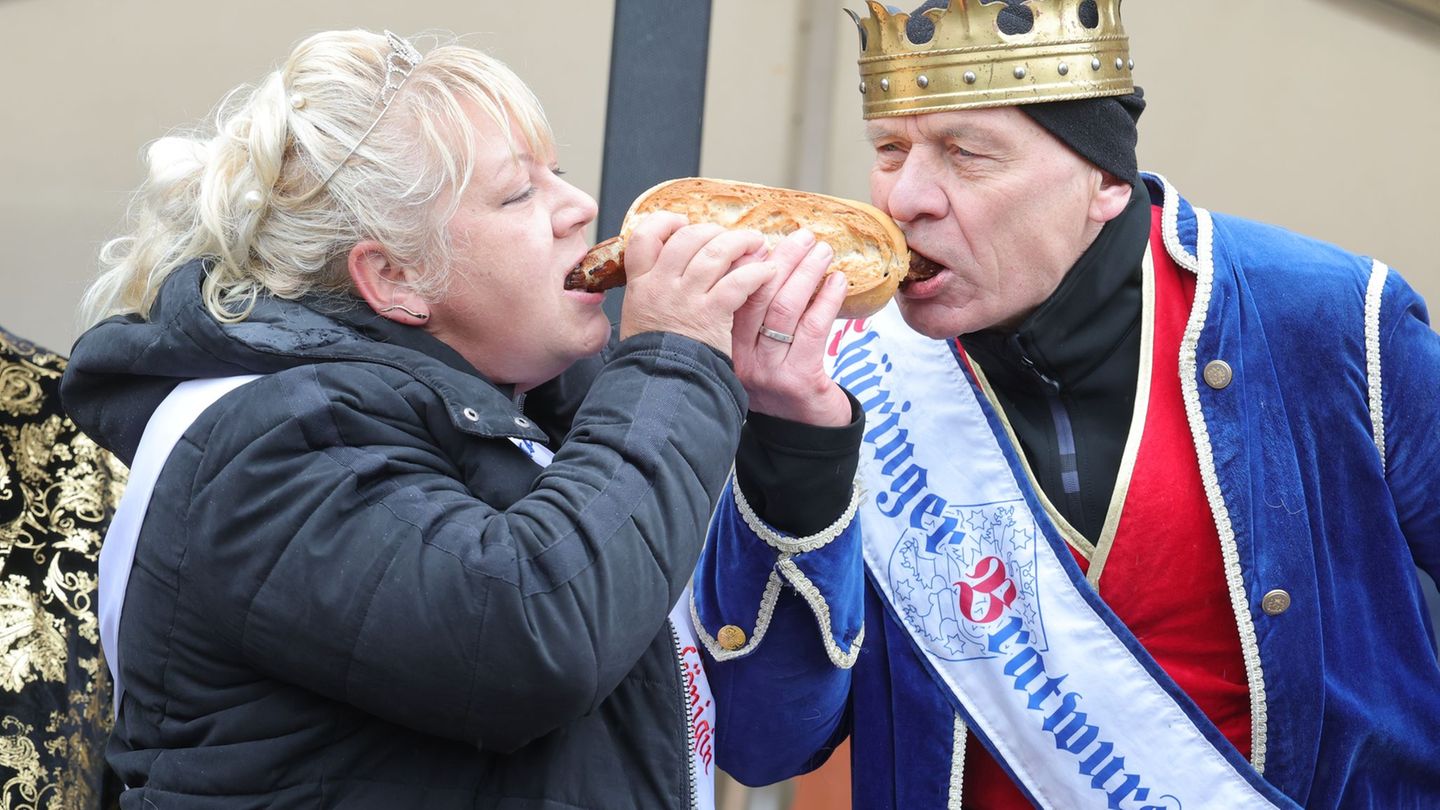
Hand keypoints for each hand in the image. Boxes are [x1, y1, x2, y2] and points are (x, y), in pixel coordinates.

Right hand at [618, 213, 774, 356]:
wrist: (661, 385)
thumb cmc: (654, 357)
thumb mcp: (639, 318)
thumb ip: (651, 291)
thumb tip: (669, 269)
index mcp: (641, 284)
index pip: (645, 236)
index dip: (665, 222)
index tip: (682, 222)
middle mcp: (661, 284)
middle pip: (688, 237)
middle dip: (714, 230)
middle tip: (730, 236)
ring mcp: (686, 298)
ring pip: (716, 252)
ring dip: (741, 242)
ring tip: (756, 243)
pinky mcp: (712, 314)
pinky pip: (738, 281)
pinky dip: (757, 272)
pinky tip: (768, 272)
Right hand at [731, 229, 852, 426]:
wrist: (802, 437)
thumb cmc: (782, 384)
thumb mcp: (758, 352)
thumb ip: (755, 316)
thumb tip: (768, 259)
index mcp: (724, 347)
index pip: (730, 295)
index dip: (746, 262)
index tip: (764, 237)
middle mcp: (741, 359)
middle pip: (757, 295)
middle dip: (782, 259)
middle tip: (803, 236)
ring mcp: (768, 371)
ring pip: (785, 308)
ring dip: (807, 273)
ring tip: (823, 252)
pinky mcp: (799, 379)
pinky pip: (812, 328)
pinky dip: (827, 299)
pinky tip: (838, 282)